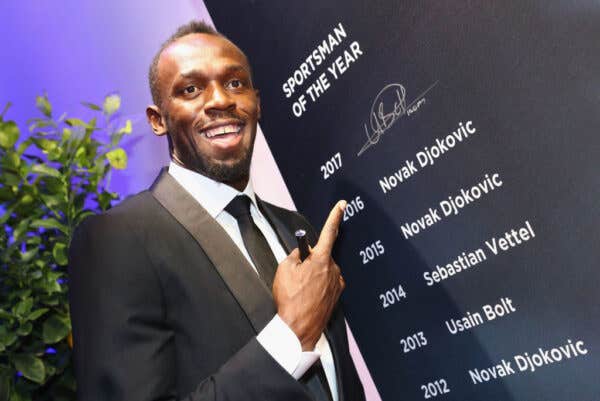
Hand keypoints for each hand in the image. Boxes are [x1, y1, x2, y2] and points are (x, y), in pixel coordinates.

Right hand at [273, 200, 346, 350]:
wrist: (297, 329)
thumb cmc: (290, 299)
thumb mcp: (284, 269)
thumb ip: (296, 254)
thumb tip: (303, 251)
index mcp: (321, 260)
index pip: (329, 232)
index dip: (335, 216)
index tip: (342, 204)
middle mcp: (333, 269)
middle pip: (322, 255)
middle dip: (310, 260)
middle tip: (296, 275)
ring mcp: (337, 283)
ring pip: (324, 270)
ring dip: (313, 275)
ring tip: (301, 290)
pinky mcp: (337, 295)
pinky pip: (326, 282)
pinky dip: (317, 285)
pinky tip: (308, 296)